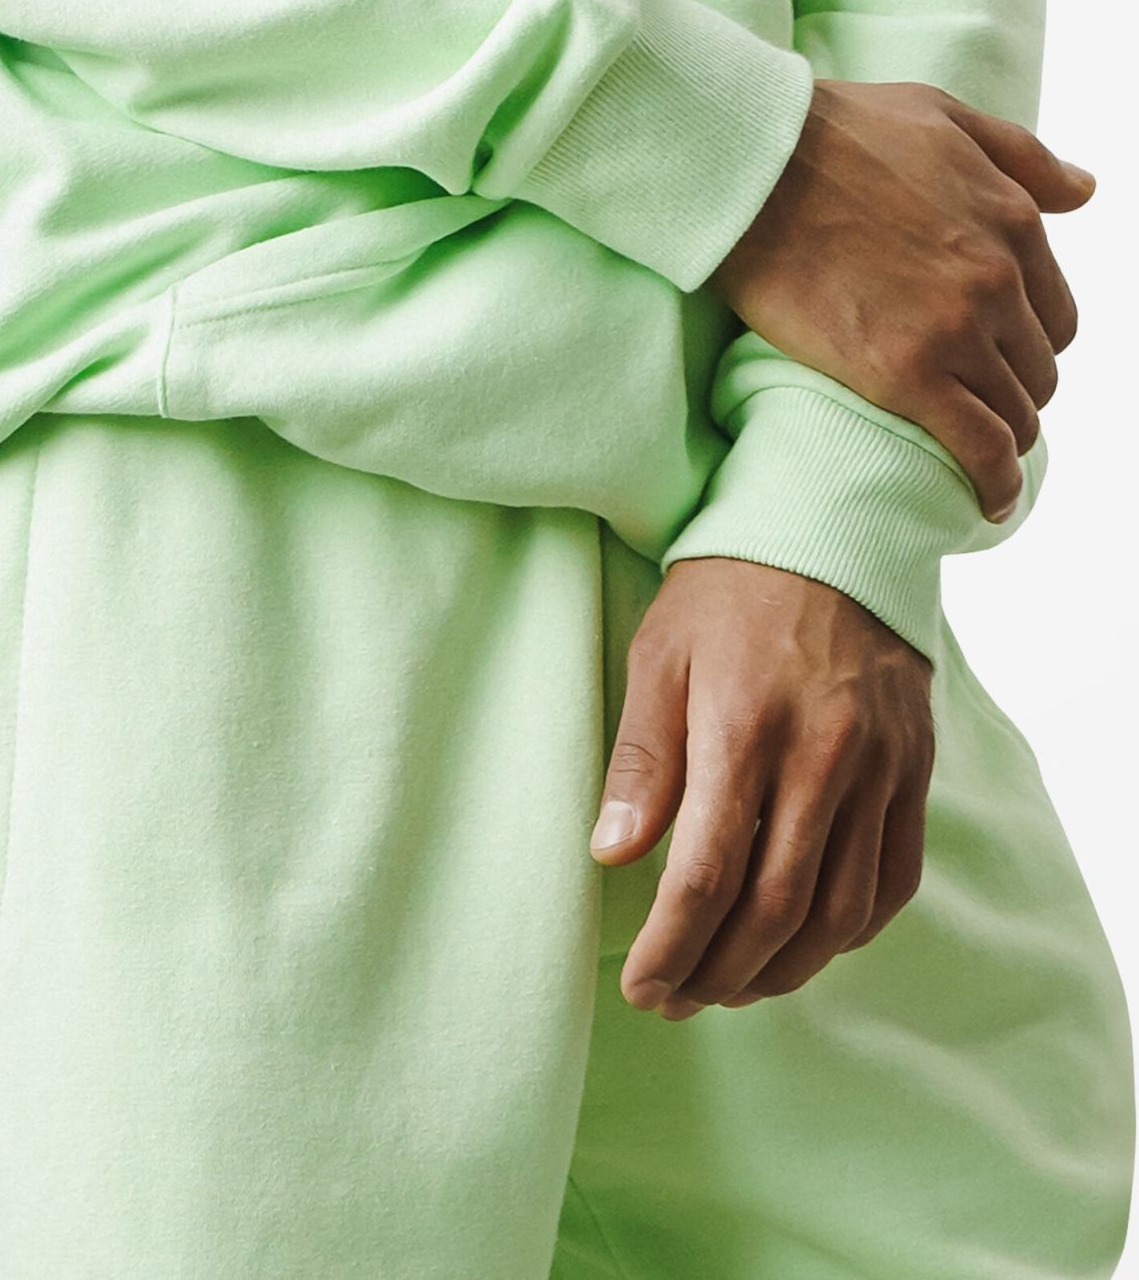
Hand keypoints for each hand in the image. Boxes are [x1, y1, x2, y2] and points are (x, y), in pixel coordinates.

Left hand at [590, 557, 934, 1018]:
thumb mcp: (660, 653)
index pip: (707, 873)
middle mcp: (822, 755)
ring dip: (783, 969)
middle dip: (718, 973)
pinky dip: (850, 931)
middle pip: (775, 909)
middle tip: (676, 1000)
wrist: (832, 526)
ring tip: (731, 987)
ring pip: (838, 910)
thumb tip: (611, 856)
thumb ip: (642, 758)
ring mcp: (879, 765)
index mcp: (743, 725)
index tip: (641, 986)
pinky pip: (893, 878)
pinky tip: (806, 946)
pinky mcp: (914, 767)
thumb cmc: (726, 589)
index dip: (671, 946)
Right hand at [712, 78, 1094, 520]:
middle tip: (967, 400)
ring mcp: (953, 329)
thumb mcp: (941, 116)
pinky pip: (978, 447)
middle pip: (1036, 368)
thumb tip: (1085, 191)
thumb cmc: (830, 131)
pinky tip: (989, 499)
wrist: (749, 164)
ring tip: (973, 453)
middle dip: (1011, 388)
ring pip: (1014, 413)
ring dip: (1002, 437)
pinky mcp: (903, 373)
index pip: (1053, 313)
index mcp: (1011, 221)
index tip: (992, 355)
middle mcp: (996, 279)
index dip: (1025, 340)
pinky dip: (993, 481)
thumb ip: (1020, 158)